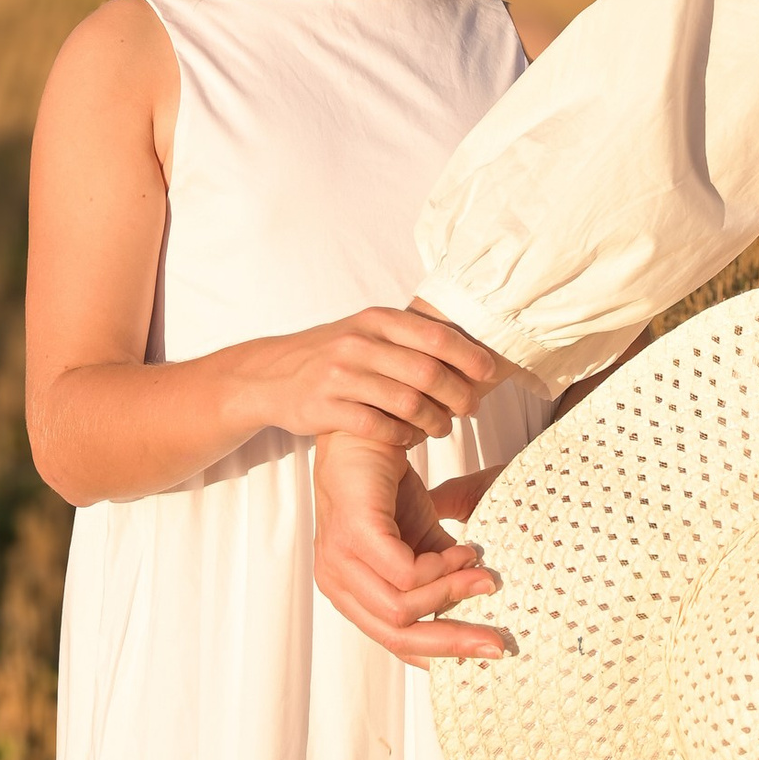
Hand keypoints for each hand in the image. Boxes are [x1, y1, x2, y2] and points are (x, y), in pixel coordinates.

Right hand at [250, 306, 505, 448]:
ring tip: (442, 428)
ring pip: (407, 403)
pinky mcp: (325, 408)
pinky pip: (378, 427)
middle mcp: (358, 344)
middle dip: (458, 395)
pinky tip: (410, 439)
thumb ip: (406, 335)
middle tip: (471, 408)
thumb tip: (466, 346)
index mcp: (375, 320)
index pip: (436, 336)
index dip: (469, 356)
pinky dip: (402, 437)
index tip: (489, 373)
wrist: (269, 375)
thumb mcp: (364, 331)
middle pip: (427, 373)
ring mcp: (339, 377)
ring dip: (434, 421)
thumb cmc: (331, 354)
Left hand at [314, 433, 509, 661]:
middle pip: (397, 635)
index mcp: (350, 591)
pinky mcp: (354, 535)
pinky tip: (466, 550)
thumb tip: (478, 608)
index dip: (439, 654)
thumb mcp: (423, 540)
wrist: (373, 429)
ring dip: (454, 594)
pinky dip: (444, 568)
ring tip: (484, 575)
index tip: (482, 656)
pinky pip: (407, 574)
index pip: (393, 640)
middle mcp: (337, 582)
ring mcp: (340, 560)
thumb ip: (440, 575)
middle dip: (454, 642)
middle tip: (497, 643)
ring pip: (403, 609)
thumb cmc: (392, 486)